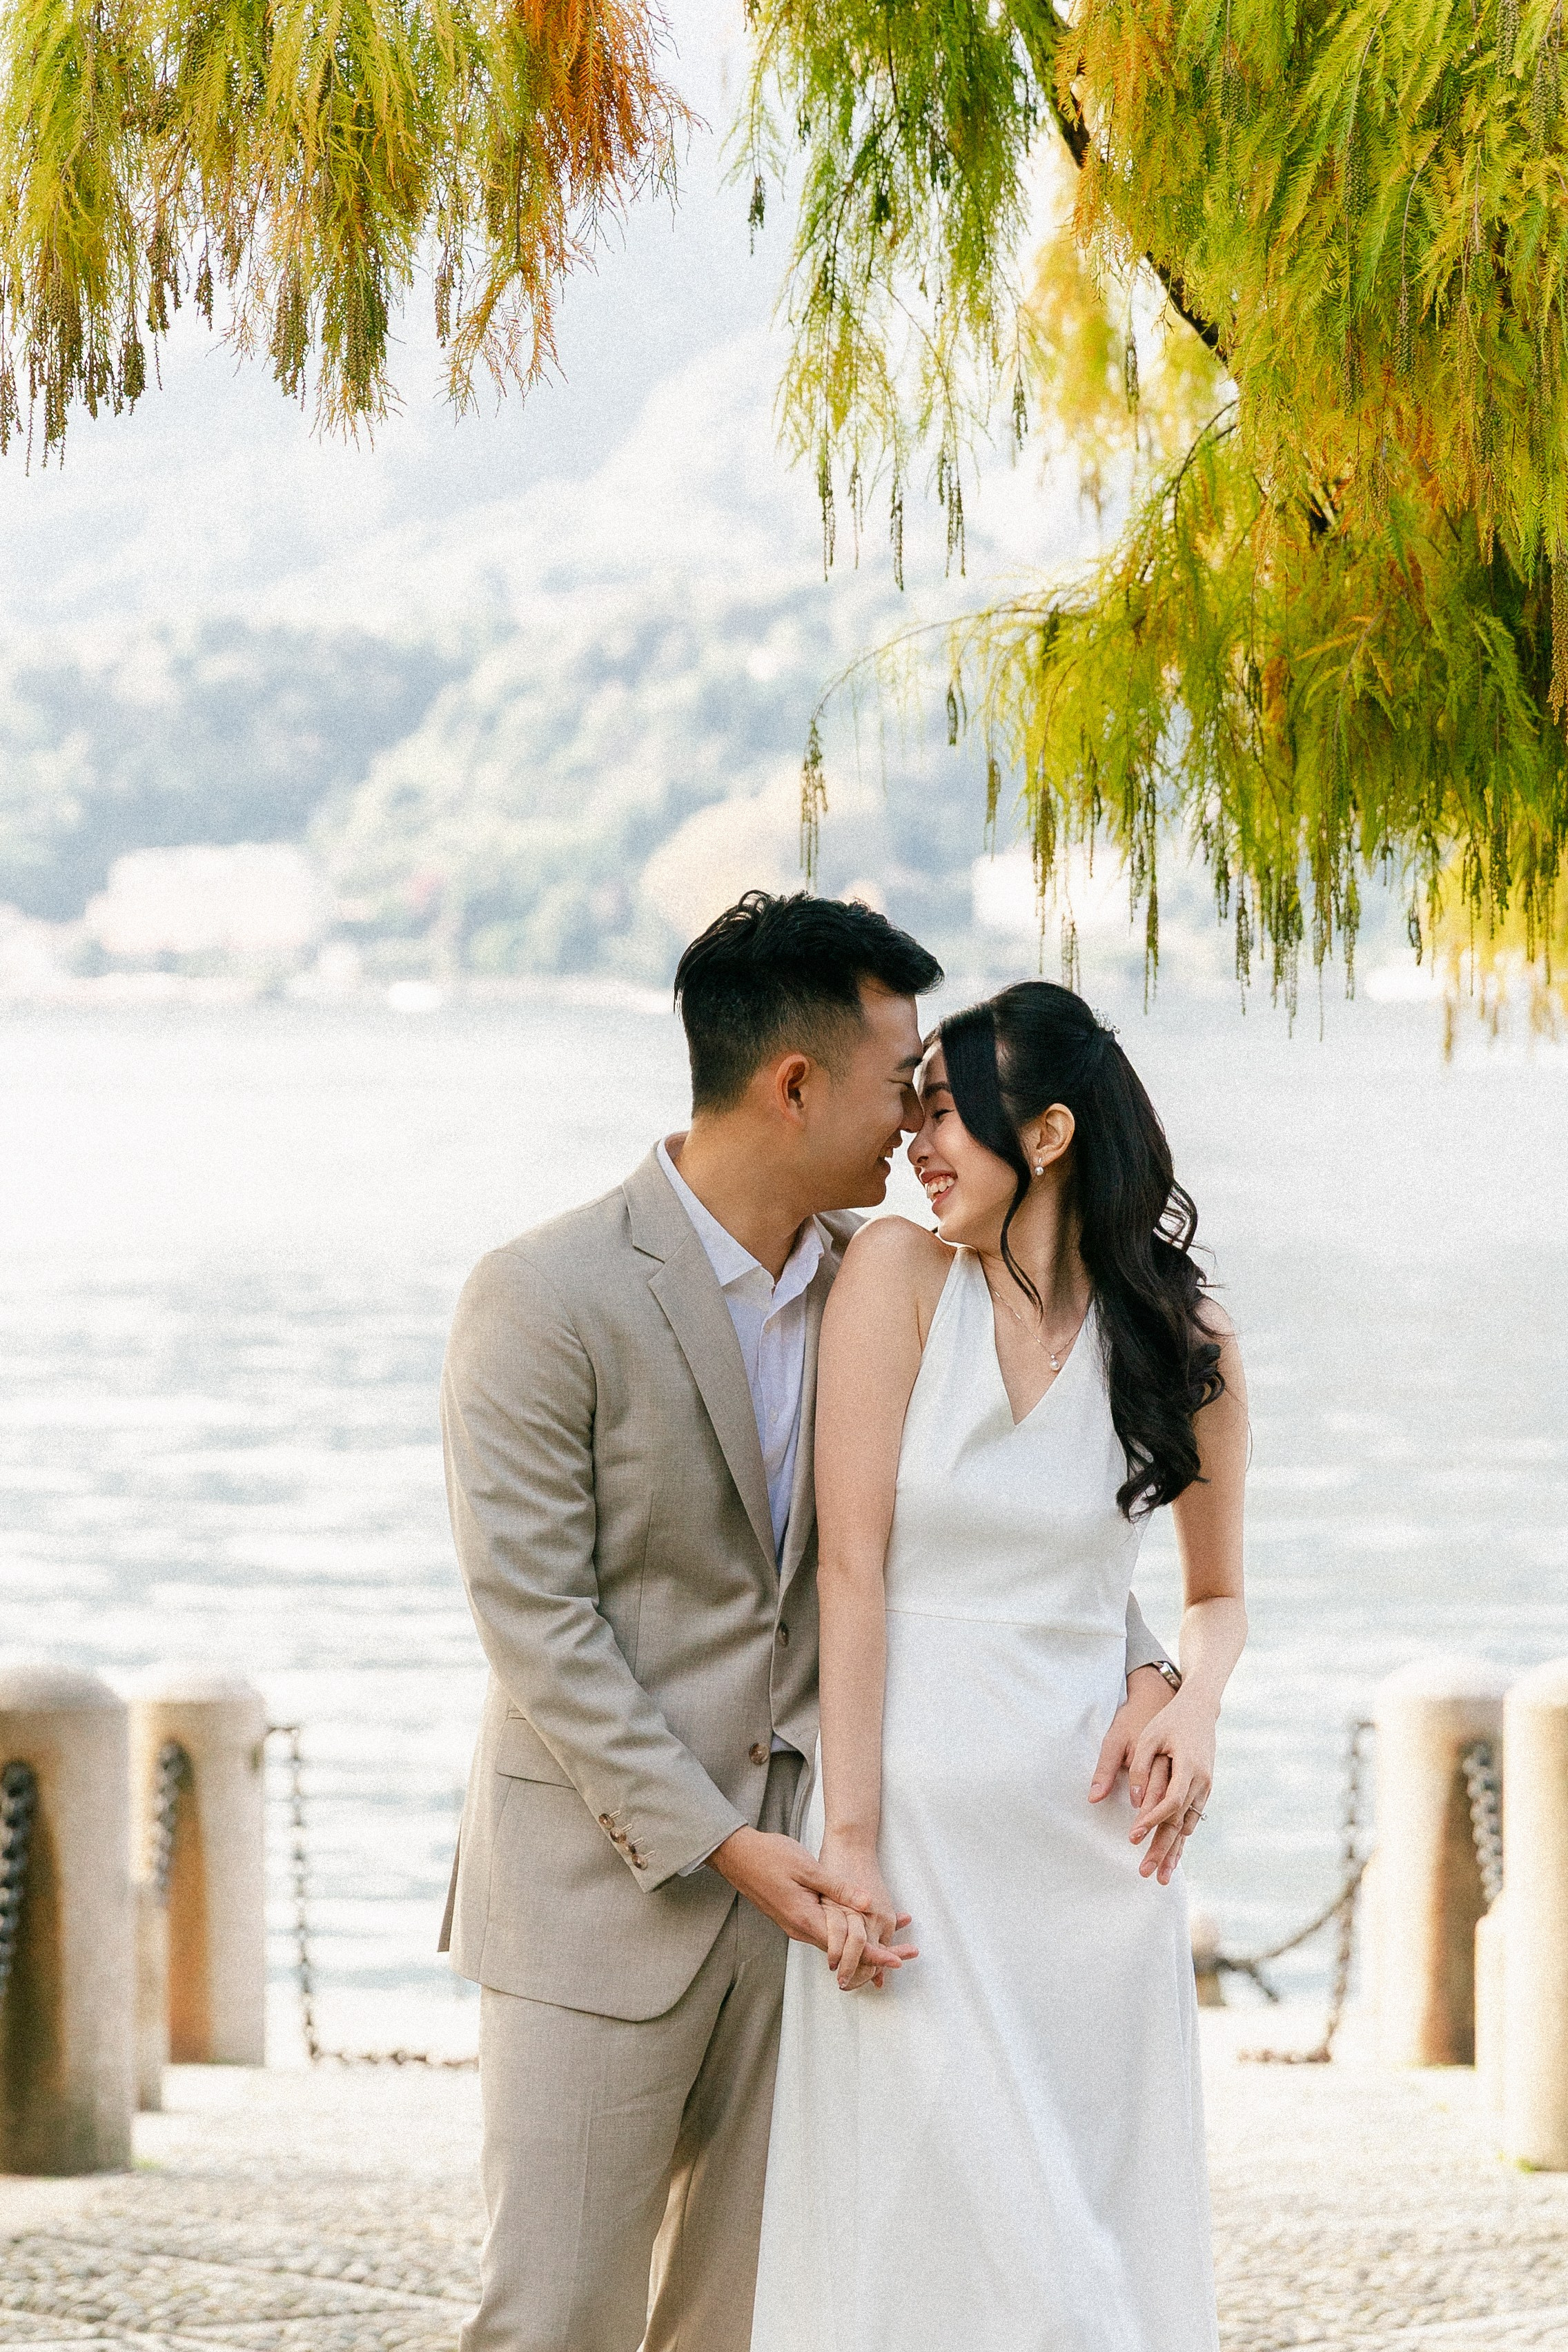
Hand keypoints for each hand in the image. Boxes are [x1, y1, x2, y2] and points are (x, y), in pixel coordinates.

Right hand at [708, 1827, 915, 1974]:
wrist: (736, 1856)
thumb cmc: (770, 1857)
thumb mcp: (808, 1868)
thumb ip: (839, 1888)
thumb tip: (868, 1904)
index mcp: (805, 1920)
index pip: (847, 1947)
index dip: (874, 1955)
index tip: (897, 1961)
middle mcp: (800, 1930)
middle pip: (843, 1952)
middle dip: (874, 1954)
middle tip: (904, 1953)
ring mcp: (795, 1926)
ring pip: (834, 1943)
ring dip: (861, 1944)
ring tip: (890, 1943)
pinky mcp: (793, 1917)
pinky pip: (824, 1932)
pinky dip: (845, 1933)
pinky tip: (858, 1926)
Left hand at [1127, 1691, 1216, 1885]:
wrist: (1199, 1709)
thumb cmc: (1169, 1720)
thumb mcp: (1149, 1736)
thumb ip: (1139, 1767)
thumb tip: (1133, 1801)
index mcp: (1189, 1767)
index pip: (1170, 1803)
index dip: (1151, 1821)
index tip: (1133, 1837)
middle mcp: (1201, 1781)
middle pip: (1180, 1823)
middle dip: (1162, 1850)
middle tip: (1146, 1873)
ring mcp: (1206, 1787)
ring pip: (1189, 1826)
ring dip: (1175, 1852)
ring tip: (1162, 1877)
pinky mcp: (1203, 1789)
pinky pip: (1193, 1818)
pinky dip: (1182, 1838)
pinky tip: (1174, 1854)